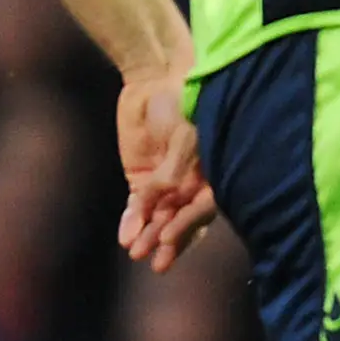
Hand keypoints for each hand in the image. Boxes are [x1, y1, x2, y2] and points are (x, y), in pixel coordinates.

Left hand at [116, 65, 217, 271]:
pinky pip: (137, 204)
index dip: (186, 225)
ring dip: (147, 234)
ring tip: (135, 252)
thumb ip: (173, 171)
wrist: (154, 79)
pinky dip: (132, 218)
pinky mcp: (142, 176)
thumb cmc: (181, 103)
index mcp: (214, 174)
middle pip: (181, 219)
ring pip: (158, 216)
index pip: (202, 208)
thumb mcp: (182, 137)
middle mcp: (192, 182)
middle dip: (167, 240)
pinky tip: (126, 233)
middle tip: (153, 261)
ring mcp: (166, 181)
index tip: (169, 238)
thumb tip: (164, 203)